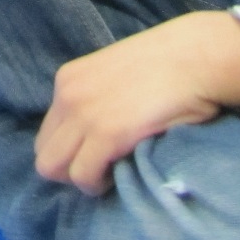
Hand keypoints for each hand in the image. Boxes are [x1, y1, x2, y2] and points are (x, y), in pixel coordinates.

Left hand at [35, 12, 239, 194]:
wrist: (196, 56)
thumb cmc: (168, 65)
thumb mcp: (116, 75)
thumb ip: (98, 98)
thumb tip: (95, 132)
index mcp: (68, 79)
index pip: (48, 131)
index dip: (69, 151)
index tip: (96, 155)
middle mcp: (67, 95)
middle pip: (43, 153)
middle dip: (68, 168)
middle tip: (102, 170)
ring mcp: (83, 114)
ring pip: (52, 168)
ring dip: (81, 179)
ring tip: (111, 174)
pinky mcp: (106, 134)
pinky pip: (82, 176)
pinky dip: (98, 183)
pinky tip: (120, 175)